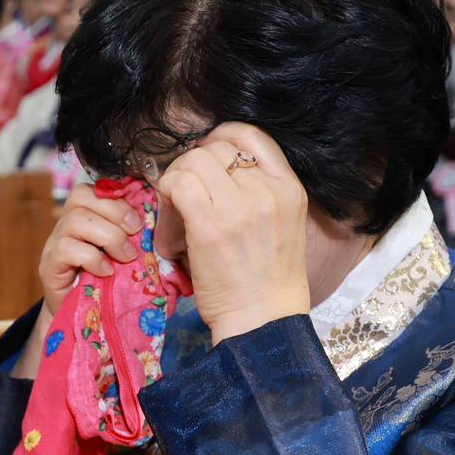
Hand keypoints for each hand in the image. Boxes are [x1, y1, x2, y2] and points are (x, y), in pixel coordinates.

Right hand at [12, 181, 141, 378]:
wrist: (82, 320)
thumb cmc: (110, 285)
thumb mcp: (128, 256)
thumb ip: (140, 238)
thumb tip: (171, 225)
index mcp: (88, 215)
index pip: (96, 187)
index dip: (119, 198)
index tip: (140, 220)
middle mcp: (67, 223)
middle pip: (83, 195)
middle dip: (115, 213)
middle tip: (135, 234)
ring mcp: (55, 242)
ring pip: (76, 219)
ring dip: (108, 236)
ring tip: (124, 257)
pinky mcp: (48, 264)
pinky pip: (67, 248)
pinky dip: (93, 258)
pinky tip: (106, 272)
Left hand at [154, 123, 309, 344]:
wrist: (264, 321)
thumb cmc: (265, 282)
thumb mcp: (280, 225)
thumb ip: (258, 194)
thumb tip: (214, 171)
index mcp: (289, 188)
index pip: (251, 134)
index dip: (219, 137)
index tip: (204, 159)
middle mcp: (269, 191)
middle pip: (215, 148)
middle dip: (191, 168)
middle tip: (184, 200)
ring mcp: (241, 207)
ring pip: (192, 161)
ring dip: (175, 182)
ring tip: (176, 216)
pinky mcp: (211, 226)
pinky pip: (177, 184)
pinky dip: (165, 196)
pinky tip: (170, 225)